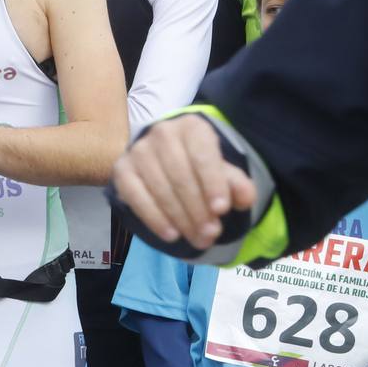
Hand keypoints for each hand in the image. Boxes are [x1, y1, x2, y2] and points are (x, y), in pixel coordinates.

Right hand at [112, 115, 256, 250]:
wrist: (164, 158)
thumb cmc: (199, 164)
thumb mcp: (222, 170)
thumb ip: (236, 183)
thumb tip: (246, 199)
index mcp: (191, 127)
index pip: (202, 155)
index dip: (213, 184)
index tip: (222, 210)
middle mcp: (161, 134)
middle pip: (180, 176)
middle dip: (197, 209)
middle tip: (211, 234)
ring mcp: (137, 151)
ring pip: (159, 188)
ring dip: (180, 218)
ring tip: (197, 239)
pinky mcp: (121, 170)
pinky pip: (135, 197)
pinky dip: (154, 218)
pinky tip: (171, 235)